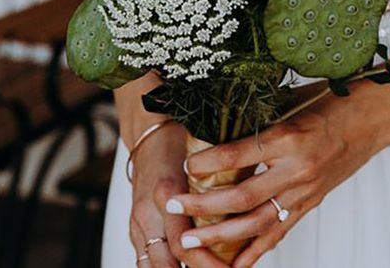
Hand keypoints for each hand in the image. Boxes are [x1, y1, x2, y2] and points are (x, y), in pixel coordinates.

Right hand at [129, 122, 228, 267]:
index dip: (208, 262)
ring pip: (152, 265)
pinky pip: (144, 259)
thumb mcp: (203, 160)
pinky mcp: (134, 227)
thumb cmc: (179, 143)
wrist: (150, 135)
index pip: (183, 243)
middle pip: (169, 260)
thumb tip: (255, 202)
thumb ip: (222, 183)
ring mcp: (137, 222)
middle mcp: (148, 211)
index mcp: (167, 191)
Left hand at [157, 85, 389, 267]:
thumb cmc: (330, 102)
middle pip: (242, 196)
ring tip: (191, 239)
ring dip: (220, 235)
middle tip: (173, 208)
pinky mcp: (312, 203)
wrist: (372, 118)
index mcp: (289, 137)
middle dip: (203, 205)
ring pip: (257, 222)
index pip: (238, 155)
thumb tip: (218, 124)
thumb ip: (258, 119)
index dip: (208, 163)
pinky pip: (280, 232)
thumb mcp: (291, 102)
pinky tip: (235, 264)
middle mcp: (296, 168)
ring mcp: (305, 190)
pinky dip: (256, 250)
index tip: (186, 167)